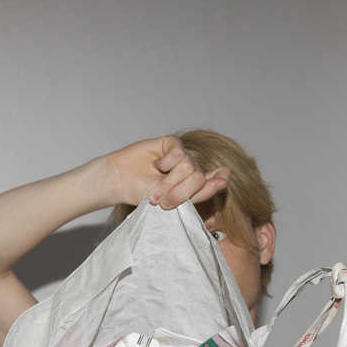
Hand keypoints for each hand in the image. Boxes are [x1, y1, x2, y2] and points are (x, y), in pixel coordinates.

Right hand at [106, 136, 229, 209]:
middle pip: (199, 177)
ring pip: (188, 167)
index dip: (221, 179)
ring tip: (155, 189)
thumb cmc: (144, 194)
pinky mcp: (172, 144)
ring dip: (169, 181)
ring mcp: (181, 156)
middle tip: (164, 201)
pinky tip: (157, 165)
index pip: (219, 179)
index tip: (222, 178)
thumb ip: (200, 193)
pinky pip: (179, 153)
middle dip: (180, 192)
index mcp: (195, 186)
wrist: (121, 181)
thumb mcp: (174, 202)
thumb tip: (224, 181)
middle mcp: (190, 170)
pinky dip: (166, 163)